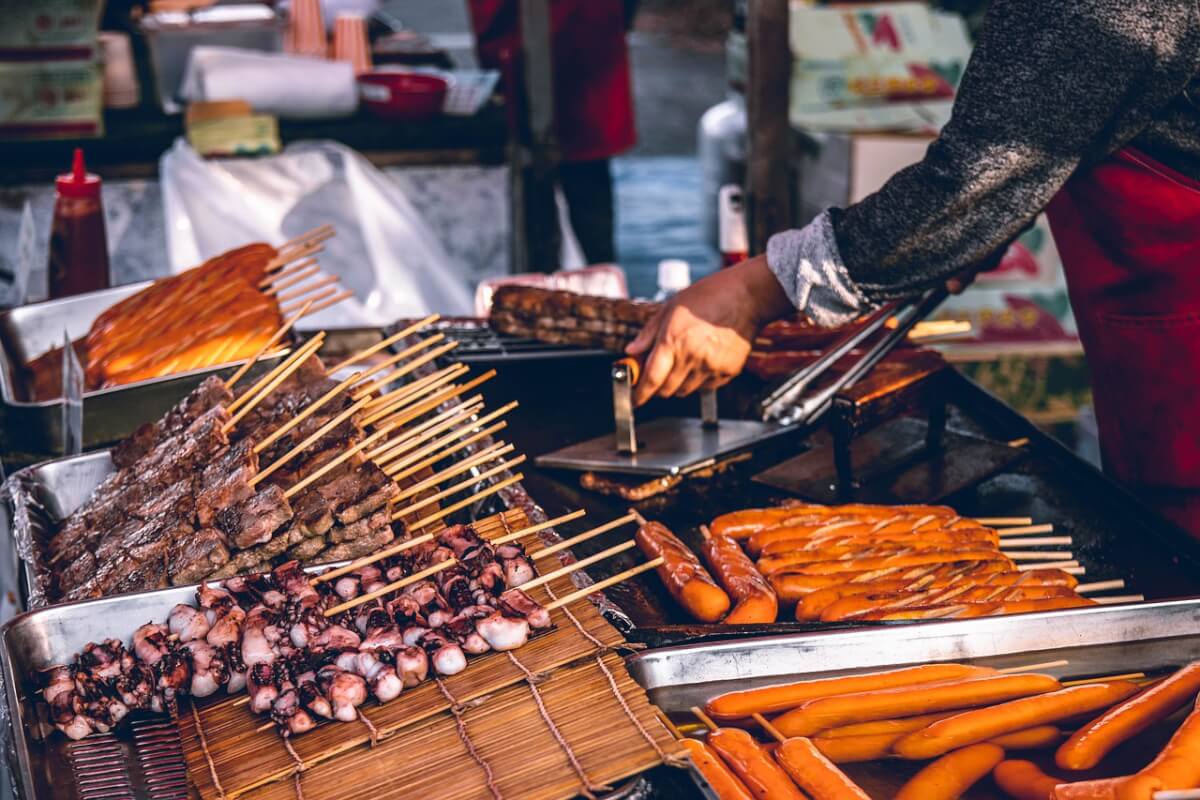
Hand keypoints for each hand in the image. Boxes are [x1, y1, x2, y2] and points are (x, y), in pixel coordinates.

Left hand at [625, 254, 792, 405]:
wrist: (747, 296)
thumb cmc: (710, 296)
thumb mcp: (670, 307)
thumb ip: (649, 333)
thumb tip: (632, 351)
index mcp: (673, 341)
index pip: (651, 379)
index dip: (639, 394)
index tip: (635, 399)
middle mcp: (691, 357)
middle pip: (666, 390)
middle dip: (658, 386)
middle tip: (659, 374)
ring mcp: (711, 367)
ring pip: (685, 391)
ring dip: (678, 383)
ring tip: (685, 360)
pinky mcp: (728, 372)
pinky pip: (706, 387)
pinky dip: (699, 380)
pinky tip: (703, 360)